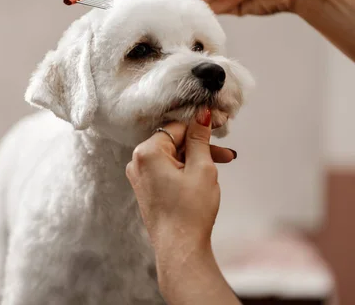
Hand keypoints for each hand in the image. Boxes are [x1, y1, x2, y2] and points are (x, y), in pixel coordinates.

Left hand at [126, 108, 225, 252]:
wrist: (179, 248)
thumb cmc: (190, 210)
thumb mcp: (201, 168)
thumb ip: (200, 139)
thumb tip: (201, 114)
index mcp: (147, 152)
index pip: (176, 128)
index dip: (199, 127)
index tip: (220, 127)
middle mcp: (137, 162)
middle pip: (173, 142)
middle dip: (200, 146)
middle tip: (227, 154)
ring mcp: (139, 176)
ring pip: (171, 157)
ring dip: (195, 159)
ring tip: (221, 167)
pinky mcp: (145, 188)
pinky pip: (165, 170)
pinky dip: (184, 170)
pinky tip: (203, 177)